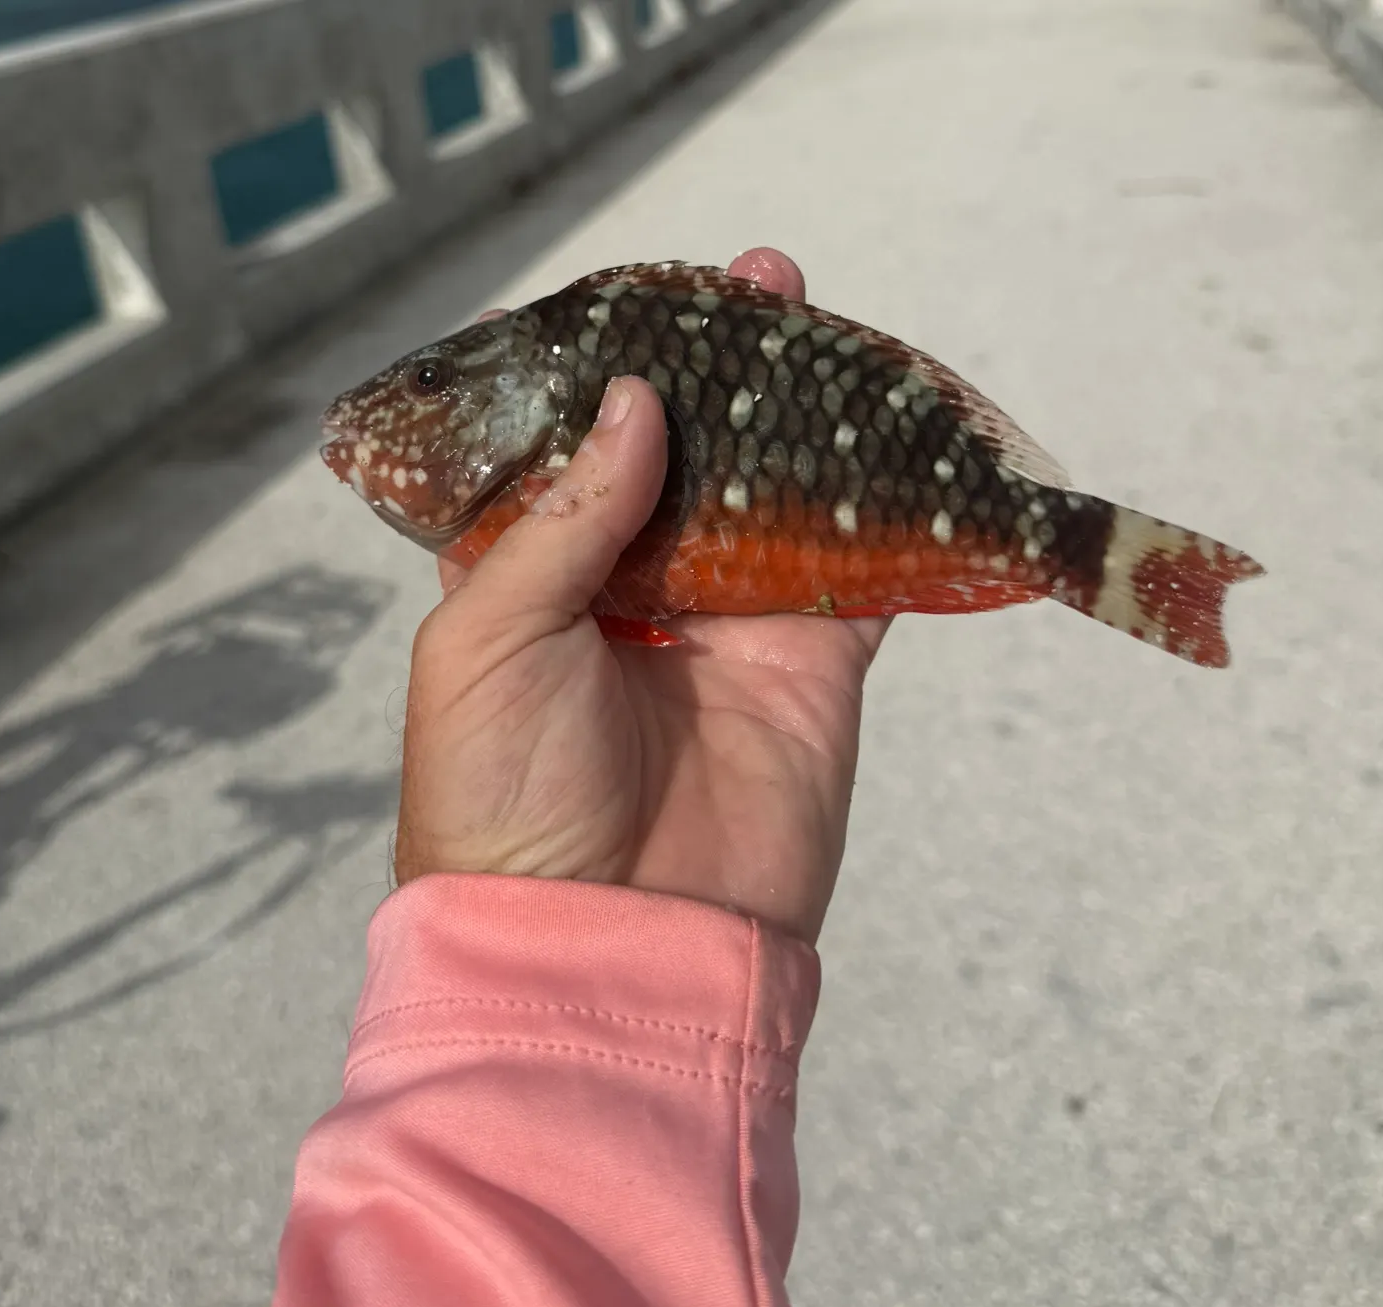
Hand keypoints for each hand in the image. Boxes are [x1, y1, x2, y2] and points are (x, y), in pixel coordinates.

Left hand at [395, 250, 885, 945]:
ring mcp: (728, 630)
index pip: (566, 459)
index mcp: (533, 585)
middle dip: (712, 375)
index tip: (624, 305)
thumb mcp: (488, 639)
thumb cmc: (506, 798)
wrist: (613, 944)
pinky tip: (893, 421)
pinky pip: (859, 572)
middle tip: (751, 286)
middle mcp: (632, 598)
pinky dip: (883, 506)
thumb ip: (563, 516)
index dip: (594, 381)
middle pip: (682, 462)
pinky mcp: (810, 670)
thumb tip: (633, 400)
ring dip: (797, 414)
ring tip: (813, 315)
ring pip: (774, 496)